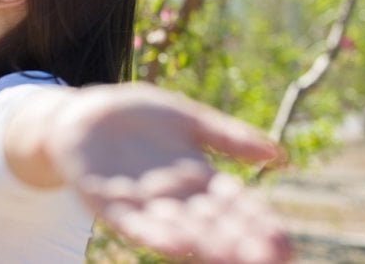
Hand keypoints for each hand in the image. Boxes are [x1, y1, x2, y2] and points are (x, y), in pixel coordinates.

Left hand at [46, 83, 289, 263]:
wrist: (80, 114)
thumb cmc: (136, 117)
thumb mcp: (187, 120)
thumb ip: (227, 137)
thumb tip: (278, 155)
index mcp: (197, 178)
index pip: (236, 205)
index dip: (259, 223)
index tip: (284, 242)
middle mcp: (174, 197)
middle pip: (213, 223)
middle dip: (240, 241)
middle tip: (271, 258)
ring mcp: (142, 203)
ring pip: (179, 229)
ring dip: (204, 244)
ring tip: (230, 258)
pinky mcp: (108, 203)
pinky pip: (134, 223)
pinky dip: (155, 234)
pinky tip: (174, 245)